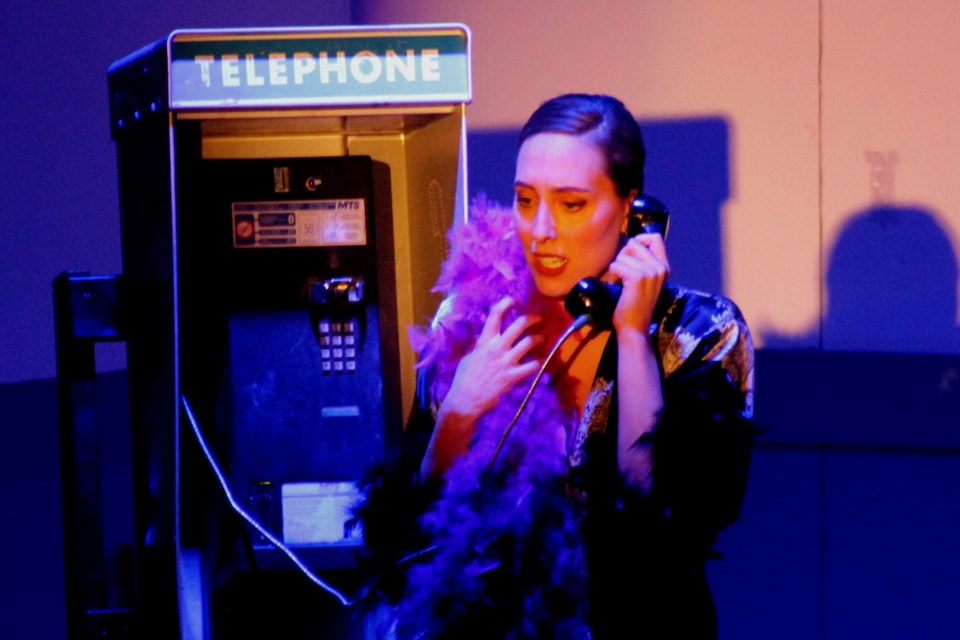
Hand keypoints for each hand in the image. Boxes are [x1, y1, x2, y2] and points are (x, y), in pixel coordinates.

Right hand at [422, 296, 541, 477]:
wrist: (467, 399)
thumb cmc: (464, 378)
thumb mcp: (468, 356)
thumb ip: (478, 345)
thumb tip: (482, 337)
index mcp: (484, 340)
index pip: (495, 315)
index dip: (506, 304)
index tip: (513, 300)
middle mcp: (497, 347)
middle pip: (519, 324)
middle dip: (531, 318)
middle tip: (537, 318)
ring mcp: (507, 361)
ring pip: (529, 342)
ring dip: (538, 337)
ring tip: (541, 337)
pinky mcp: (514, 375)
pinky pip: (532, 366)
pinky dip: (538, 362)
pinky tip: (540, 360)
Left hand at [606, 233, 669, 333]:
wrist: (635, 327)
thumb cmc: (636, 305)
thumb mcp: (646, 280)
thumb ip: (643, 262)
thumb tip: (629, 244)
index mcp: (664, 266)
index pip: (655, 238)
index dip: (639, 240)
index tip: (631, 252)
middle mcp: (660, 267)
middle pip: (634, 244)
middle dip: (623, 256)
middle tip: (622, 274)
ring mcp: (650, 271)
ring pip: (622, 256)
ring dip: (616, 269)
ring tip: (620, 284)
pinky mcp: (637, 277)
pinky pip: (616, 266)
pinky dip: (612, 276)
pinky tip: (616, 287)